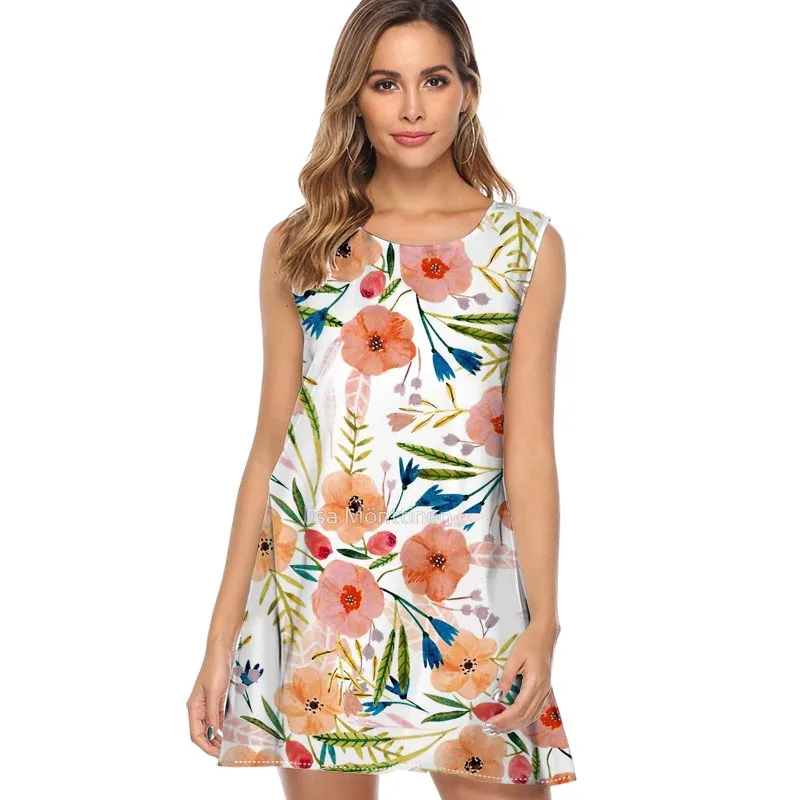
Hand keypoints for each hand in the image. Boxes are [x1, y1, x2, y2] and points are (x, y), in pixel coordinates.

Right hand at [187, 640, 234, 756]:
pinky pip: (217, 717)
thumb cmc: (216, 669)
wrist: (222, 650)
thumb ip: (212, 714)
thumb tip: (211, 733)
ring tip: (229, 745)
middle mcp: (198, 707)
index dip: (206, 746)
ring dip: (218, 737)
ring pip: (210, 726)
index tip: (217, 754)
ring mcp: (207, 703)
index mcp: (193, 707)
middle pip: (202, 732)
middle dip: (212, 744)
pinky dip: (223, 726)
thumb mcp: (215, 693)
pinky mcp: (216, 698)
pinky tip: (231, 731)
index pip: (196, 734)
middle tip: (226, 753)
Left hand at [483, 619, 559, 734]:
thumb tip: (496, 697)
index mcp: (535, 682)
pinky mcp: (544, 690)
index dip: (504, 719)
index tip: (490, 723)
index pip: (519, 708)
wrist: (545, 634)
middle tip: (490, 730)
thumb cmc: (529, 643)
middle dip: (508, 725)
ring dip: (515, 725)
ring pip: (531, 716)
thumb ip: (506, 678)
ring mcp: (545, 691)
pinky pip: (535, 711)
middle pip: (525, 716)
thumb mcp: (514, 658)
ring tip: (498, 728)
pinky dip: (523, 719)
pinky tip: (513, 721)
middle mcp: (543, 690)